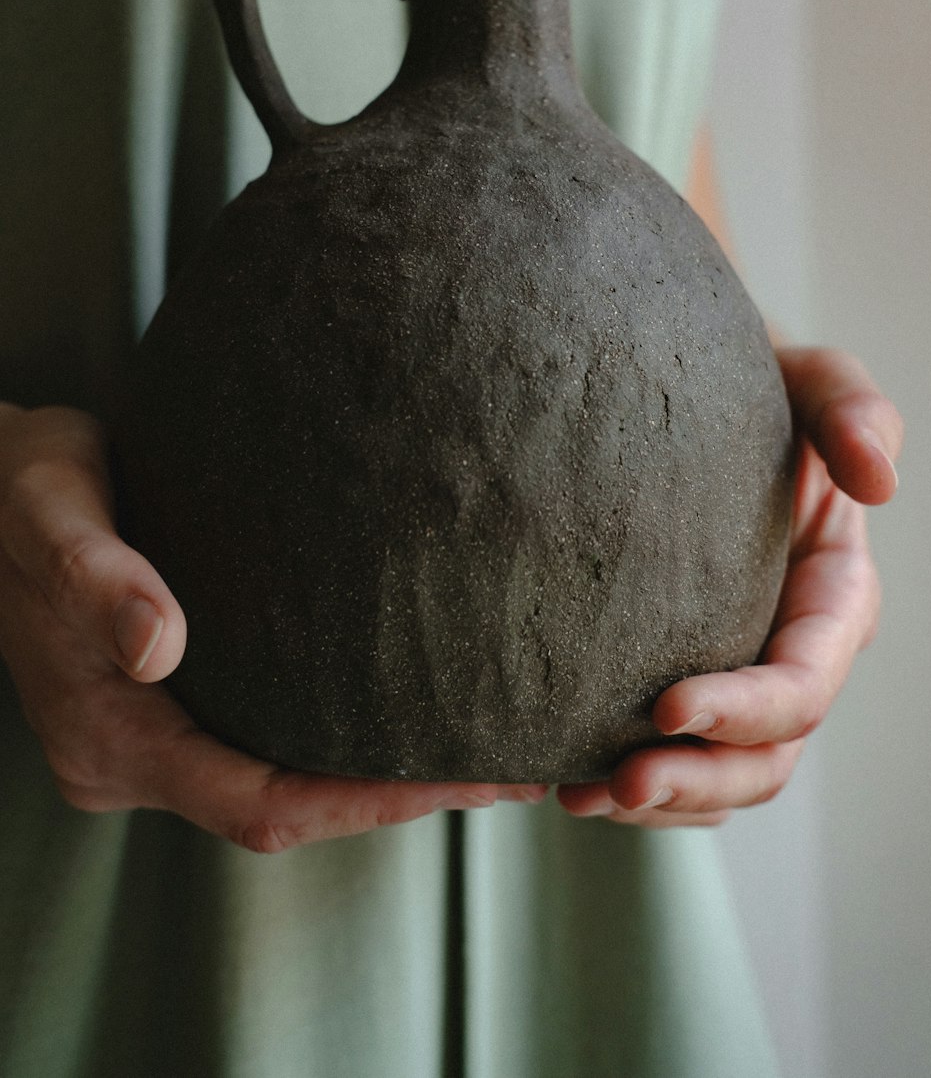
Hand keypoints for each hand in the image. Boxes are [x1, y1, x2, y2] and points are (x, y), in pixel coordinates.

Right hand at [0, 405, 544, 850]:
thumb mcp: (48, 511)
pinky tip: (406, 699)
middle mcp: (132, 758)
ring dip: (380, 773)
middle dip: (400, 797)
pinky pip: (270, 742)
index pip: (259, 805)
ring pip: (282, 783)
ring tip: (485, 741)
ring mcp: (151, 739)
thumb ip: (94, 576)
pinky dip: (342, 736)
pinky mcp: (172, 706)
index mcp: (109, 738)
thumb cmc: (20, 491)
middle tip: (512, 768)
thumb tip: (158, 647)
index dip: (366, 803)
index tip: (462, 781)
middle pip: (287, 808)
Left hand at [557, 346, 901, 826]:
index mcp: (832, 598)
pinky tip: (561, 777)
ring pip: (719, 777)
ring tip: (574, 796)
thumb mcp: (812, 379)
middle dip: (697, 781)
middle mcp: (790, 651)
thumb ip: (854, 411)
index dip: (746, 711)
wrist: (680, 392)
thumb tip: (880, 484)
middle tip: (614, 783)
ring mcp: (738, 674)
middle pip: (765, 757)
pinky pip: (674, 760)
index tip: (663, 707)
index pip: (803, 682)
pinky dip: (630, 784)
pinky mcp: (681, 677)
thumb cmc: (757, 387)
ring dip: (657, 803)